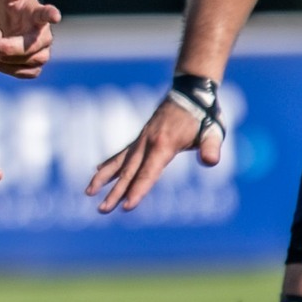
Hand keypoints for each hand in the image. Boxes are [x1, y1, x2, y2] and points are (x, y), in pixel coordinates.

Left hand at [0, 0, 59, 78]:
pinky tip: (0, 60)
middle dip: (11, 47)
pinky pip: (26, 73)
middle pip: (33, 45)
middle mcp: (45, 35)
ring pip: (29, 61)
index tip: (55, 15)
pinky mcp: (36, 66)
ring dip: (7, 57)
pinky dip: (9, 68)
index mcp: (38, 15)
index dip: (51, 14)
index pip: (46, 13)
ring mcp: (43, 51)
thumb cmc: (12, 8)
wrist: (9, 27)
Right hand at [87, 92, 220, 213]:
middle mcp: (147, 142)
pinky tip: (97, 172)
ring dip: (103, 179)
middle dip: (115, 193)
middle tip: (102, 210)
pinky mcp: (141, 138)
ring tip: (88, 192)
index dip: (138, 191)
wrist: (191, 91)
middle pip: (129, 172)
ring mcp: (142, 139)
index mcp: (164, 144)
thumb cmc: (205, 114)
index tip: (126, 206)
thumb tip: (210, 161)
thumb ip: (210, 147)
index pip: (148, 173)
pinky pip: (122, 153)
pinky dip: (109, 164)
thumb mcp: (213, 131)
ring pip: (120, 163)